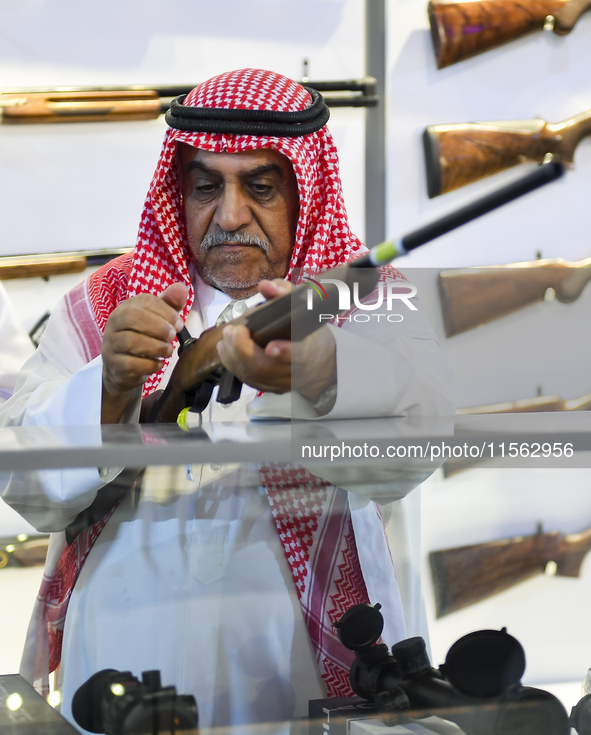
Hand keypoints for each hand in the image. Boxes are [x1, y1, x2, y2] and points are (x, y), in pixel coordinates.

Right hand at [101, 283, 187, 422]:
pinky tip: (158, 364)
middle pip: (133, 317)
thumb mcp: (157, 320)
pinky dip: (150, 364)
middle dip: (159, 327)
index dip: (166, 311)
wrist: (122, 370)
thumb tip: (182, 288)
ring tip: (168, 351)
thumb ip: (169, 305)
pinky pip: (131, 364)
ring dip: (156, 346)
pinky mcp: (114, 365)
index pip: (145, 301)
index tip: (179, 324)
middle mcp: (114, 323)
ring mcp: (111, 344)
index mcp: (126, 308)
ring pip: (131, 341)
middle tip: (172, 336)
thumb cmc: (143, 339)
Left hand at [216, 279, 336, 400]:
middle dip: (243, 348)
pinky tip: (226, 347)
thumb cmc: (309, 332)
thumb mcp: (304, 308)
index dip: (284, 352)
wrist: (317, 364)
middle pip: (265, 366)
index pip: (298, 354)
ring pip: (252, 374)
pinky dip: (232, 362)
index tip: (271, 347)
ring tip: (227, 334)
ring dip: (233, 354)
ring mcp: (280, 383)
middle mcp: (295, 371)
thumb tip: (265, 286)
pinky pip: (246, 378)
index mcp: (309, 350)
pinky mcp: (268, 388)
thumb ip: (284, 294)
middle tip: (233, 329)